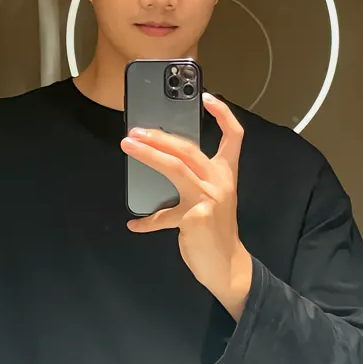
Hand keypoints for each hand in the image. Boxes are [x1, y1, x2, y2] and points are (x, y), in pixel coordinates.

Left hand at [121, 93, 252, 319]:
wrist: (227, 266)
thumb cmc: (215, 230)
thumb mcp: (210, 199)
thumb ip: (192, 181)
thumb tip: (161, 161)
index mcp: (226, 174)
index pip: (234, 136)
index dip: (222, 114)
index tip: (206, 97)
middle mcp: (220, 182)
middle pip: (189, 148)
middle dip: (160, 136)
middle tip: (136, 131)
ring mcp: (208, 198)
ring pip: (175, 167)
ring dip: (149, 154)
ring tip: (128, 145)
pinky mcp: (195, 217)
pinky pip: (163, 216)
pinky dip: (147, 221)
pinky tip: (134, 224)